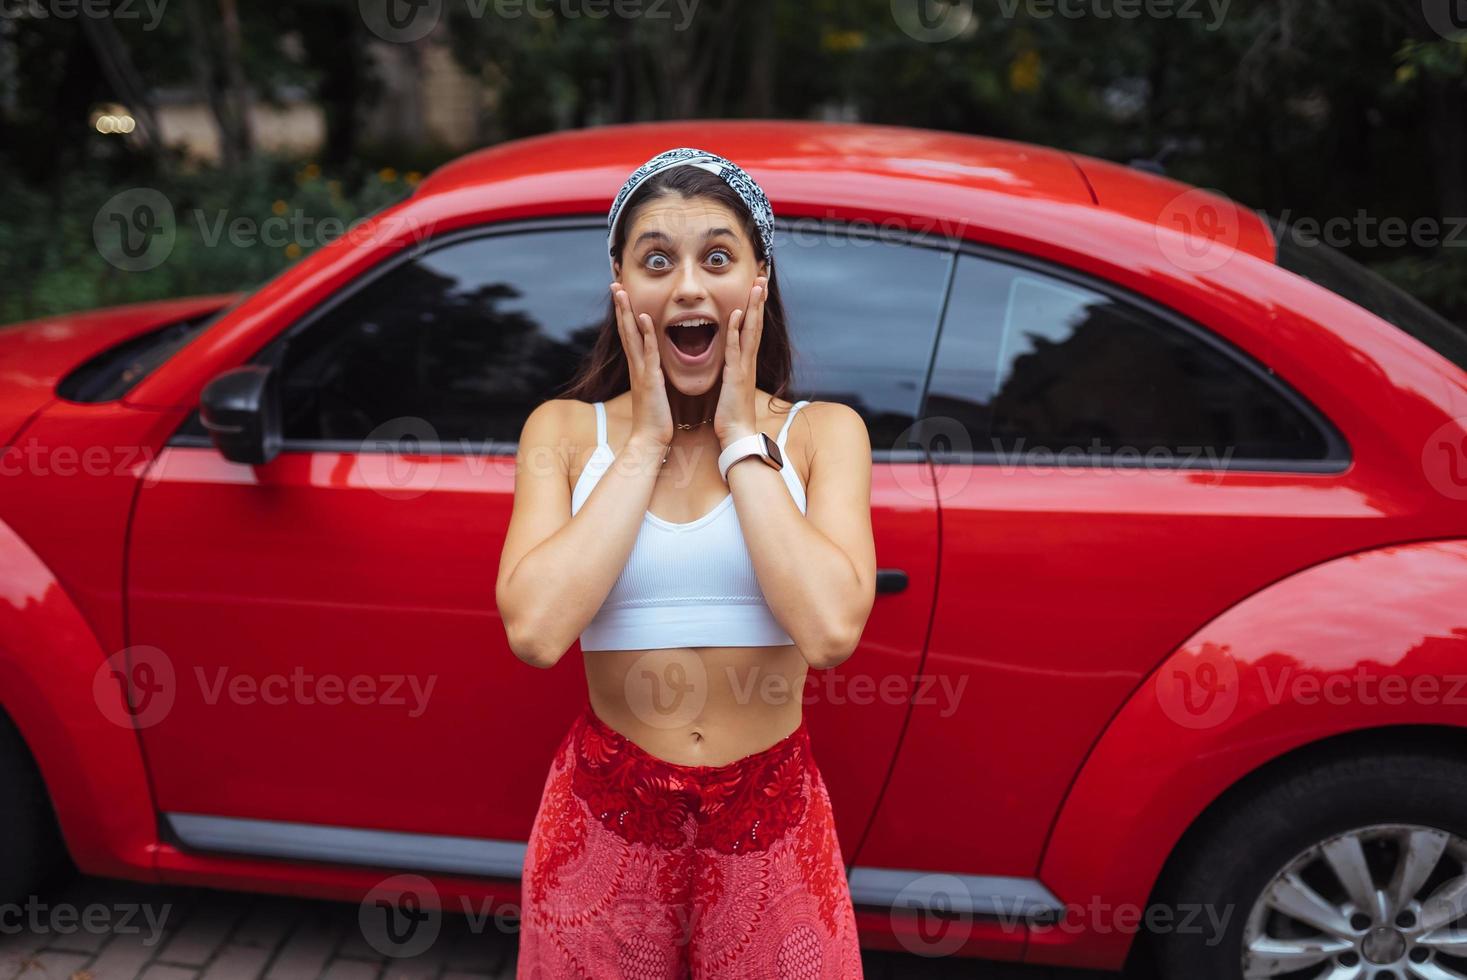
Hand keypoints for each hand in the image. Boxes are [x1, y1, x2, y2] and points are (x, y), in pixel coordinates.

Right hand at [611, 282, 672, 450]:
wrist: (650, 440)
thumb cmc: (654, 419)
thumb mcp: (654, 392)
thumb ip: (653, 377)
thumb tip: (655, 369)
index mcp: (638, 368)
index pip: (630, 336)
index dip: (625, 315)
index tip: (622, 296)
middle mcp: (636, 367)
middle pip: (625, 330)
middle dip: (620, 307)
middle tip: (615, 284)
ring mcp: (641, 372)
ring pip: (632, 336)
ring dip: (627, 313)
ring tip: (622, 292)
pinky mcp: (650, 379)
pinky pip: (648, 353)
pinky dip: (645, 335)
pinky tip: (644, 318)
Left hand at [714, 274, 767, 447]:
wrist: (737, 435)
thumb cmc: (732, 414)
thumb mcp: (732, 386)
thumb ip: (733, 369)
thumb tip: (731, 359)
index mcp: (746, 363)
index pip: (753, 329)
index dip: (755, 308)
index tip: (757, 287)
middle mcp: (748, 361)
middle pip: (757, 324)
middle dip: (759, 300)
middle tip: (763, 276)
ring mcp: (744, 368)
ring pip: (751, 331)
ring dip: (754, 308)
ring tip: (757, 286)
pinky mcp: (735, 377)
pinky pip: (735, 349)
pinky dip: (736, 331)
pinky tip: (737, 315)